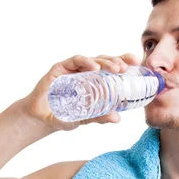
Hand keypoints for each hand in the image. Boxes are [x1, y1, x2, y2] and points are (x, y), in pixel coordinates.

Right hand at [20, 53, 140, 131]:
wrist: (40, 118)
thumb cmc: (62, 115)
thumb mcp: (84, 117)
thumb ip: (99, 116)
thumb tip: (117, 118)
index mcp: (92, 81)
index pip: (111, 69)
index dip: (124, 63)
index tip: (137, 63)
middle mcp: (84, 72)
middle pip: (104, 61)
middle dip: (117, 61)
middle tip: (127, 67)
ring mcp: (72, 69)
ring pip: (92, 60)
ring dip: (106, 62)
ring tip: (116, 68)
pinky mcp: (60, 68)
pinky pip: (75, 61)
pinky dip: (86, 62)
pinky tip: (95, 68)